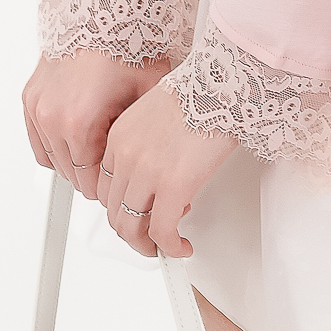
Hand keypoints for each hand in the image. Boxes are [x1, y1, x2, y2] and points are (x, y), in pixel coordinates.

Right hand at [22, 48, 171, 204]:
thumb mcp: (147, 95)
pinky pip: (39, 140)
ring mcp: (37, 107)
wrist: (100, 11)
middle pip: (71, 174)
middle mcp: (51, 117)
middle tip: (116, 161)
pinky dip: (56, 144)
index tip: (122, 180)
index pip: (89, 181)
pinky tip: (79, 137)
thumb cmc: (124, 44)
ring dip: (74, 160)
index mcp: (79, 122)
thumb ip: (140, 138)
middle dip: (94, 173)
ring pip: (53, 160)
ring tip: (101, 143)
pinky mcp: (30, 98)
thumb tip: (151, 165)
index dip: (109, 185)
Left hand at [100, 79, 237, 258]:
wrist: (223, 84)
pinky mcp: (174, 186)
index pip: (107, 188)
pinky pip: (162, 231)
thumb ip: (145, 142)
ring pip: (132, 227)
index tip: (138, 214)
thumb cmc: (201, 92)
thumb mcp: (155, 113)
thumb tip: (156, 170)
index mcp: (118, 138)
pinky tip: (181, 246)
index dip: (123, 207)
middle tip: (149, 238)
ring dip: (147, 244)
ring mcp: (147, 173)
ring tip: (163, 246)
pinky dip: (170, 246)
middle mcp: (127, 157)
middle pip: (115, 211)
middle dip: (133, 232)